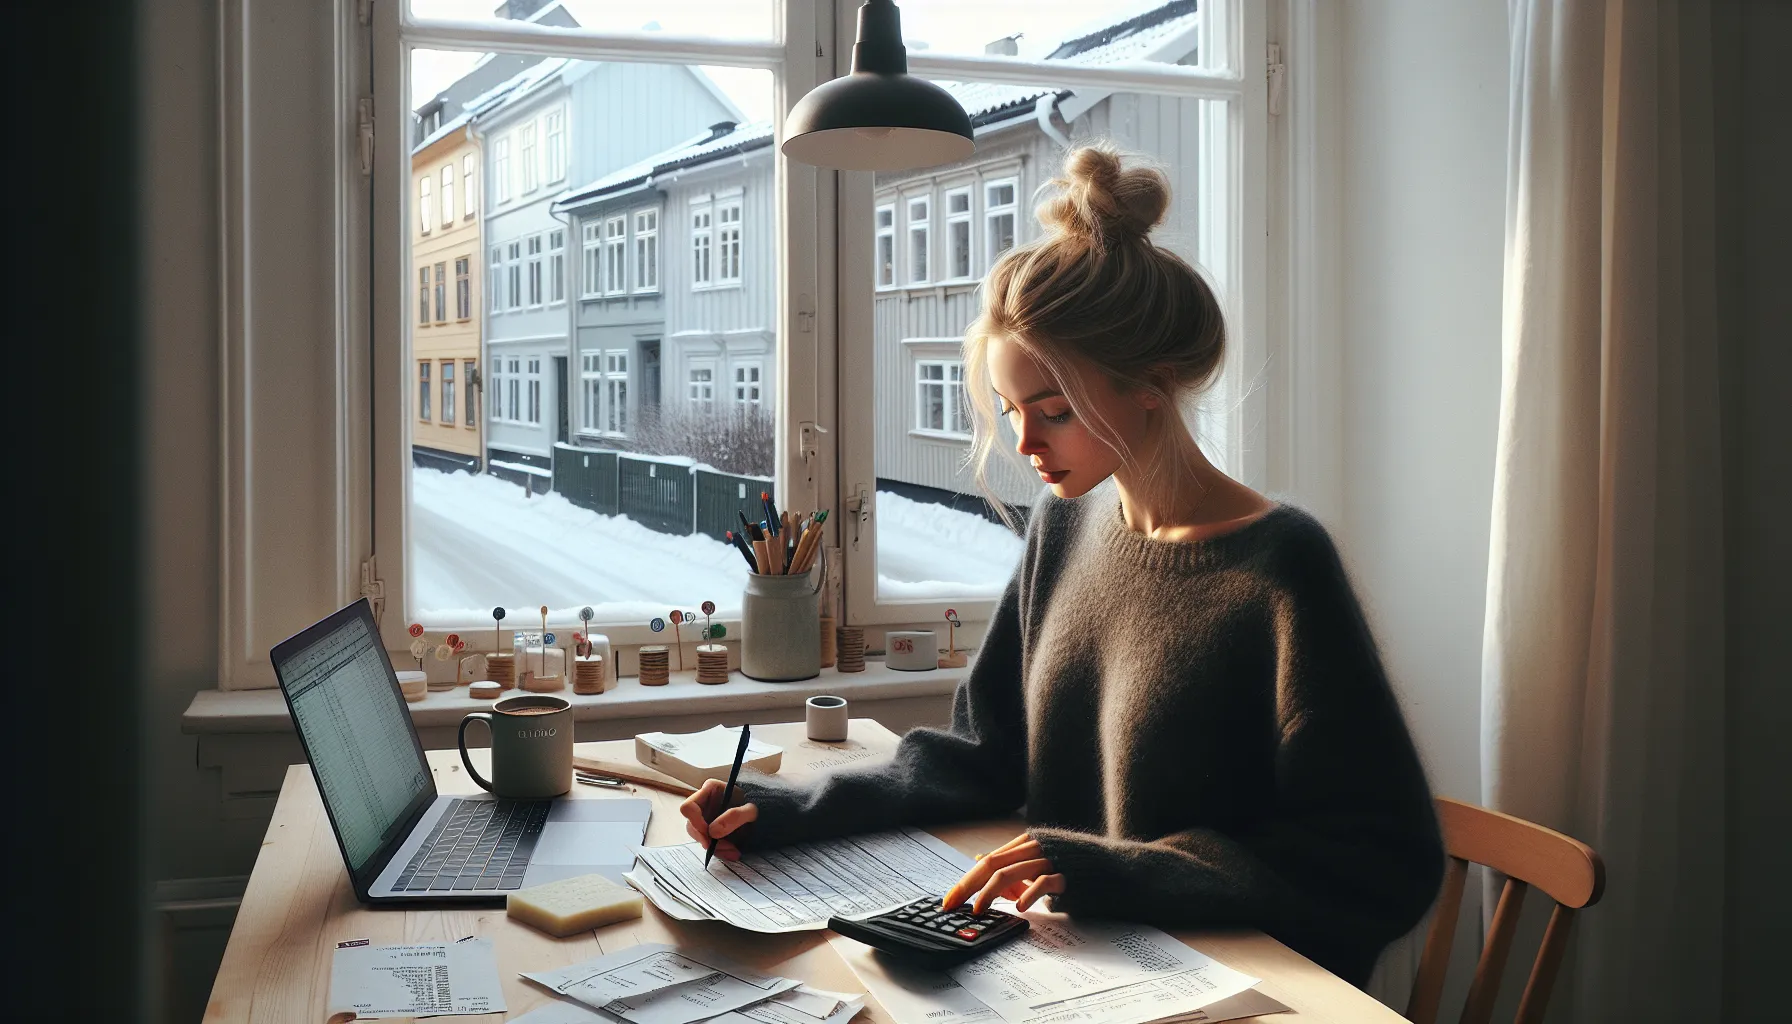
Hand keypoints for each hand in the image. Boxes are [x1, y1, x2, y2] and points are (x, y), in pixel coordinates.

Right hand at [678, 778, 758, 862]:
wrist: (767, 811)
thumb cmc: (759, 802)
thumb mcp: (751, 808)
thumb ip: (734, 816)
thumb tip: (713, 831)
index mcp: (710, 790)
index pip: (688, 807)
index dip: (695, 823)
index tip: (709, 835)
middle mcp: (704, 803)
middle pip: (692, 826)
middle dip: (707, 840)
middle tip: (727, 847)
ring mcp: (707, 818)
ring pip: (700, 838)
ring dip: (716, 848)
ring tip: (734, 851)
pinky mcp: (712, 830)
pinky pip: (710, 844)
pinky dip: (721, 851)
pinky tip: (734, 852)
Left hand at [942, 833, 1065, 913]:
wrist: (1115, 869)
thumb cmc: (1074, 869)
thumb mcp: (1037, 865)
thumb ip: (1011, 864)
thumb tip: (979, 859)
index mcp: (1026, 844)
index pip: (989, 861)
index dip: (966, 880)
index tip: (950, 900)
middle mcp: (1035, 847)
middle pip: (994, 864)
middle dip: (969, 885)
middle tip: (954, 905)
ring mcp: (1052, 859)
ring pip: (1012, 871)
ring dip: (991, 892)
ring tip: (980, 909)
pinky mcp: (1069, 875)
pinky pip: (1044, 882)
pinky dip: (1028, 894)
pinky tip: (1019, 907)